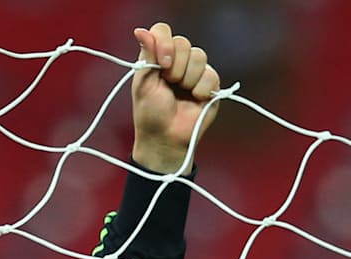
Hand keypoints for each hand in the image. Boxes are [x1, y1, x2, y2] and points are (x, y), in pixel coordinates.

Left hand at [130, 23, 220, 174]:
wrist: (165, 138)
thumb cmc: (150, 113)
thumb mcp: (143, 83)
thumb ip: (146, 55)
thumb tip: (140, 30)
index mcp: (157, 57)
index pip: (163, 31)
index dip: (164, 43)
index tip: (162, 63)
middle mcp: (177, 61)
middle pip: (183, 42)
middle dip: (175, 65)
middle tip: (169, 83)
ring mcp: (194, 71)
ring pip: (199, 56)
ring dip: (187, 78)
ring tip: (181, 93)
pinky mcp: (210, 84)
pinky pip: (210, 74)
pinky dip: (200, 88)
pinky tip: (194, 99)